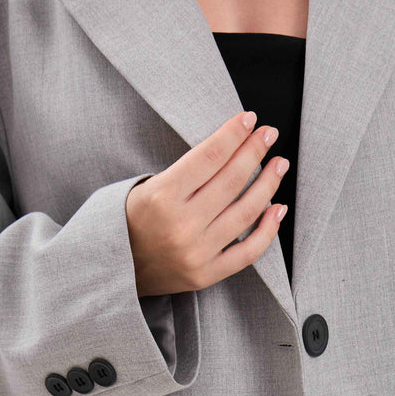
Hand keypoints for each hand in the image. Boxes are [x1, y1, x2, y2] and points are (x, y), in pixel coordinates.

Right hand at [125, 109, 289, 297]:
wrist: (116, 269)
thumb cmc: (132, 221)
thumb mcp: (146, 187)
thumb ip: (186, 173)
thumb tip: (232, 148)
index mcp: (162, 197)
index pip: (210, 156)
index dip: (234, 134)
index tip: (249, 120)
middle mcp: (181, 225)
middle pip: (231, 180)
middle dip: (255, 151)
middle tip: (270, 134)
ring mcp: (196, 253)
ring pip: (245, 212)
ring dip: (268, 184)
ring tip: (278, 165)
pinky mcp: (206, 275)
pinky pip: (248, 253)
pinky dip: (267, 230)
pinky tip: (277, 208)